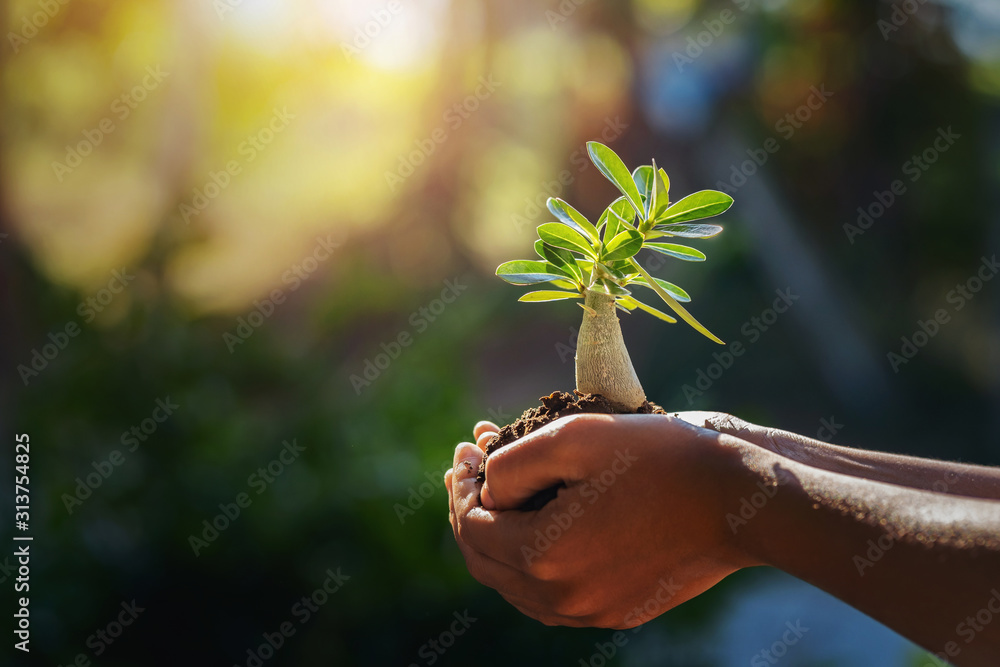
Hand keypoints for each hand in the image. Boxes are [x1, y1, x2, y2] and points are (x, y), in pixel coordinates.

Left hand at [444, 413, 756, 627]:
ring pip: (515, 585)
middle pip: (486, 561)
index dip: (460, 486)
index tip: (466, 450)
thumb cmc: (658, 458)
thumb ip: (511, 463)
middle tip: (469, 470)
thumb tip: (485, 487)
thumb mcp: (574, 438)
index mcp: (544, 555)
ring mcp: (591, 611)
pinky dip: (530, 563)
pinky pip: (551, 596)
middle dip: (469, 512)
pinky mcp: (616, 611)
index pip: (472, 526)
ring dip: (497, 539)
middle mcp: (561, 597)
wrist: (737, 501)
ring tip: (496, 496)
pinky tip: (536, 528)